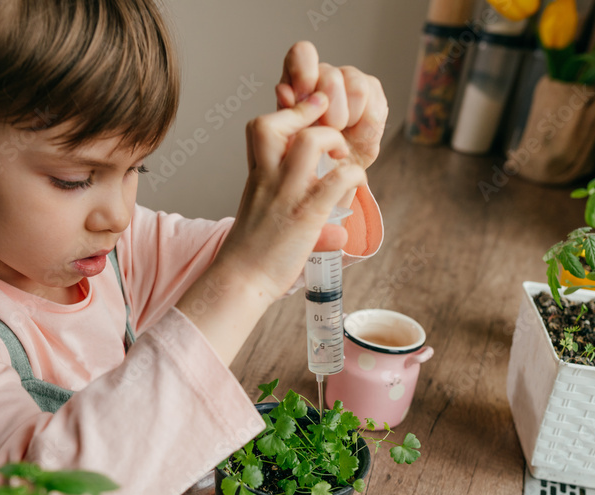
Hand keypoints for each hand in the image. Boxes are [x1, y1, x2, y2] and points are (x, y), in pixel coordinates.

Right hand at [174, 92, 365, 364]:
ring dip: (334, 141)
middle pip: (278, 123)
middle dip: (310, 116)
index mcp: (256, 175)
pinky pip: (338, 180)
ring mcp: (287, 195)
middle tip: (329, 133)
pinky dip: (353, 176)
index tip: (308, 119)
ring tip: (340, 158)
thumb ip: (279, 194)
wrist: (240, 280)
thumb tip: (317, 207)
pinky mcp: (307, 216)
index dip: (288, 114)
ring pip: (311, 142)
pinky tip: (354, 186)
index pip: (262, 126)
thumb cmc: (251, 251)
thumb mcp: (259, 209)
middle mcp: (268, 178)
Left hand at [275, 41, 388, 170]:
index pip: (302, 54)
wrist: (328, 174)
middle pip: (331, 74)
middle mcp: (325, 74)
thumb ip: (287, 112)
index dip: (304, 72)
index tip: (303, 96)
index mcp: (298, 77)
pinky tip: (355, 133)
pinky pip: (374, 102)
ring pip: (356, 86)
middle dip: (326, 110)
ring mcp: (352, 81)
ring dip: (345, 118)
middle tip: (322, 129)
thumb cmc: (304, 153)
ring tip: (338, 133)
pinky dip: (363, 125)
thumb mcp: (288, 136)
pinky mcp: (374, 94)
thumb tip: (284, 91)